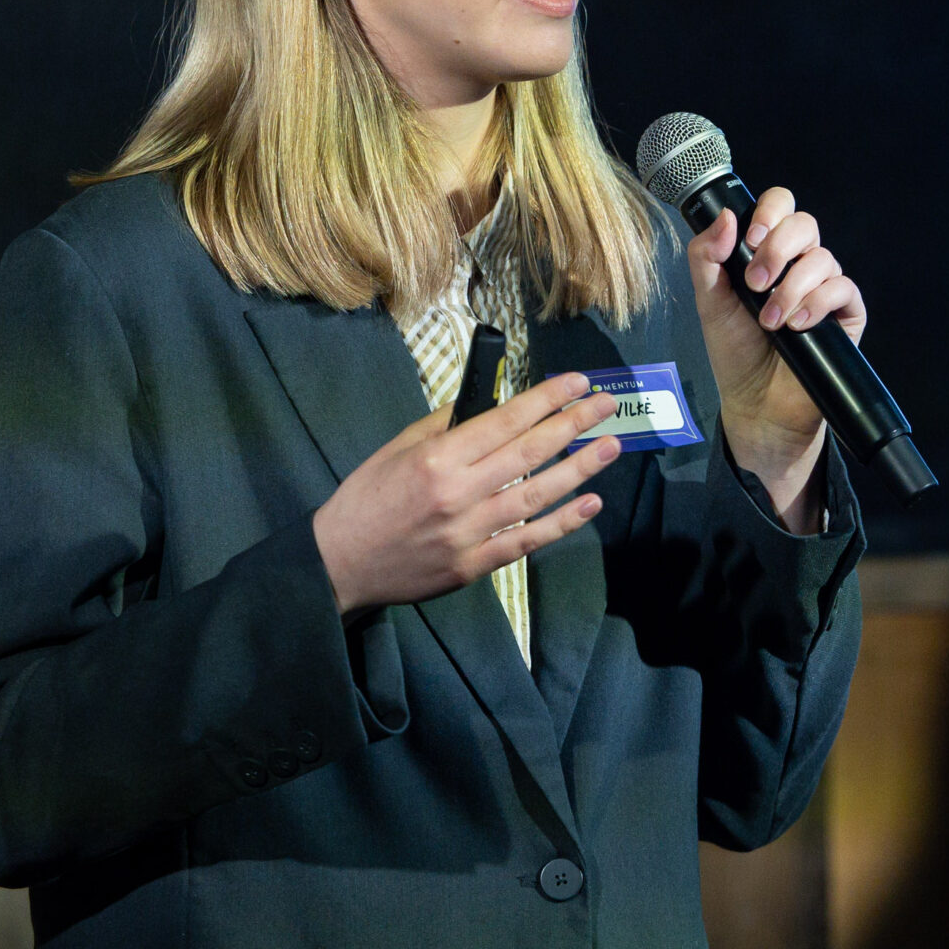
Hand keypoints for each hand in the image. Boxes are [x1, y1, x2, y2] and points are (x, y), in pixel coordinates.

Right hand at [311, 373, 619, 614]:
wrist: (338, 563)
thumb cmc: (366, 499)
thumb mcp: (396, 449)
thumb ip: (444, 426)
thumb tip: (491, 405)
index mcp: (438, 458)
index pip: (505, 420)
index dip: (547, 399)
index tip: (578, 382)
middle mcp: (459, 492)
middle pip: (529, 453)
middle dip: (574, 424)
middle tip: (608, 405)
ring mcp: (469, 532)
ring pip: (536, 495)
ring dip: (579, 470)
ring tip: (610, 447)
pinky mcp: (474, 565)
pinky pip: (526, 541)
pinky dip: (561, 523)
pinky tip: (591, 504)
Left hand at [686, 185, 864, 532]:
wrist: (757, 402)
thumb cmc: (736, 352)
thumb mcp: (709, 303)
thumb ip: (708, 258)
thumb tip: (726, 218)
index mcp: (767, 252)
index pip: (779, 206)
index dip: (769, 212)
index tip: (749, 239)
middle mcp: (798, 263)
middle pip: (804, 223)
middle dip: (777, 250)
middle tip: (755, 284)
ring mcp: (824, 286)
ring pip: (822, 257)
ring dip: (792, 287)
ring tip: (771, 320)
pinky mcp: (845, 313)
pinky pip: (842, 288)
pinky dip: (817, 303)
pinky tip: (797, 324)